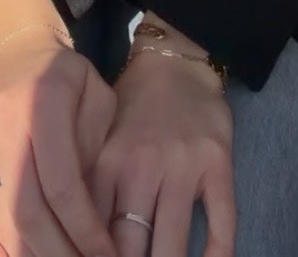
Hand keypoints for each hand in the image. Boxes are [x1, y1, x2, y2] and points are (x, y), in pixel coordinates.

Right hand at [0, 28, 118, 256]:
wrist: (16, 48)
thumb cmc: (66, 77)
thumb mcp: (97, 96)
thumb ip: (96, 149)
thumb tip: (95, 216)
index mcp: (43, 102)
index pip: (62, 185)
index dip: (85, 229)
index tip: (107, 256)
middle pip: (26, 210)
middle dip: (59, 252)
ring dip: (26, 254)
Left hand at [90, 48, 233, 256]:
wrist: (175, 61)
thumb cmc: (132, 108)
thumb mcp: (102, 142)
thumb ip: (92, 189)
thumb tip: (75, 236)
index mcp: (108, 164)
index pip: (95, 233)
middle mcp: (143, 166)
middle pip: (133, 245)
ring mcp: (183, 166)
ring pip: (174, 241)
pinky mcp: (218, 164)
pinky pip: (222, 221)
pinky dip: (218, 253)